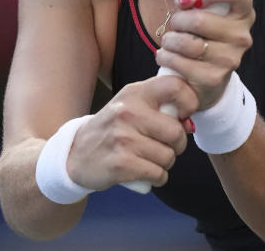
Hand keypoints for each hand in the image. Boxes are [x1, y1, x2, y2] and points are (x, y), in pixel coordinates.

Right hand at [65, 75, 197, 189]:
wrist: (76, 153)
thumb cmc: (113, 128)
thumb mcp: (130, 104)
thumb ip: (158, 103)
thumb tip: (188, 120)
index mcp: (134, 93)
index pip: (174, 86)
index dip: (188, 102)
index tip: (183, 116)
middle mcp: (128, 112)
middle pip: (176, 132)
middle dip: (177, 145)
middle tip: (166, 146)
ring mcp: (123, 138)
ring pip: (168, 156)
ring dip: (165, 163)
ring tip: (150, 159)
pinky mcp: (121, 164)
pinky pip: (158, 174)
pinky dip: (158, 177)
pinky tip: (146, 172)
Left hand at [155, 0, 254, 110]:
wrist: (204, 76)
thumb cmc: (200, 33)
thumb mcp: (195, 8)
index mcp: (244, 14)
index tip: (200, 0)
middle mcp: (242, 37)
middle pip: (199, 20)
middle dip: (178, 21)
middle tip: (174, 25)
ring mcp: (230, 60)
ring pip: (188, 43)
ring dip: (170, 40)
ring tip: (168, 42)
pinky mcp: (214, 79)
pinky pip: (181, 63)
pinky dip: (166, 57)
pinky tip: (165, 56)